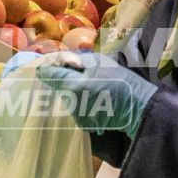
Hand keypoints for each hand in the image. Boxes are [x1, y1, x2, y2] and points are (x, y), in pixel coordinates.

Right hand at [0, 50, 155, 136]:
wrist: (143, 117)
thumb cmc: (109, 97)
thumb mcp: (79, 86)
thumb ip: (58, 77)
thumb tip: (38, 68)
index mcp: (90, 60)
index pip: (61, 59)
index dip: (47, 70)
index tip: (35, 83)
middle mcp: (98, 69)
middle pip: (69, 75)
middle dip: (58, 87)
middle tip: (45, 101)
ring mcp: (106, 84)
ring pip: (78, 90)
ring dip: (70, 101)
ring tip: (62, 112)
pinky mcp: (112, 100)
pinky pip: (89, 102)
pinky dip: (82, 109)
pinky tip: (78, 118)